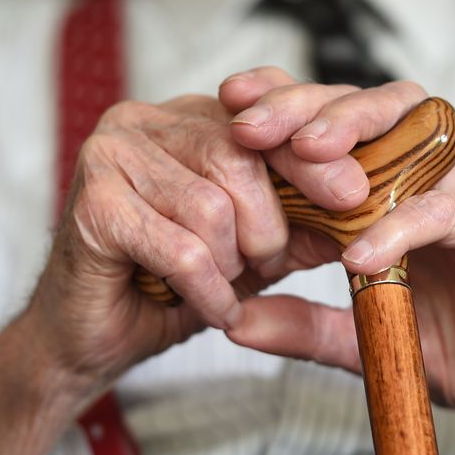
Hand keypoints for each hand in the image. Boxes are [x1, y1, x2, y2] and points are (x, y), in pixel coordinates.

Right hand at [0, 81, 405, 454]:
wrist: (91, 337)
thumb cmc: (169, 285)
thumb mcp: (250, 249)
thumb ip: (298, 221)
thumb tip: (363, 200)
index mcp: (183, 118)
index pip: (262, 116)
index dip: (311, 156)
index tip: (353, 194)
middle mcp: (143, 121)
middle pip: (240, 156)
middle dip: (269, 226)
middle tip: (264, 266)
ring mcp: (110, 155)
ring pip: (213, 206)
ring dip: (232, 264)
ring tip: (224, 288)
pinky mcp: (92, 204)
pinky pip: (181, 249)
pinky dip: (207, 289)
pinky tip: (210, 308)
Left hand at [222, 71, 454, 454]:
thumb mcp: (365, 338)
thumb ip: (304, 326)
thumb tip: (233, 321)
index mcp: (388, 193)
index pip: (334, 127)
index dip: (283, 107)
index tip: (227, 108)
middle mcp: (423, 183)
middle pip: (367, 109)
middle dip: (305, 104)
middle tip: (250, 123)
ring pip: (413, 135)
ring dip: (354, 132)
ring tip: (301, 153)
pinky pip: (448, 214)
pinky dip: (401, 227)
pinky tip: (358, 253)